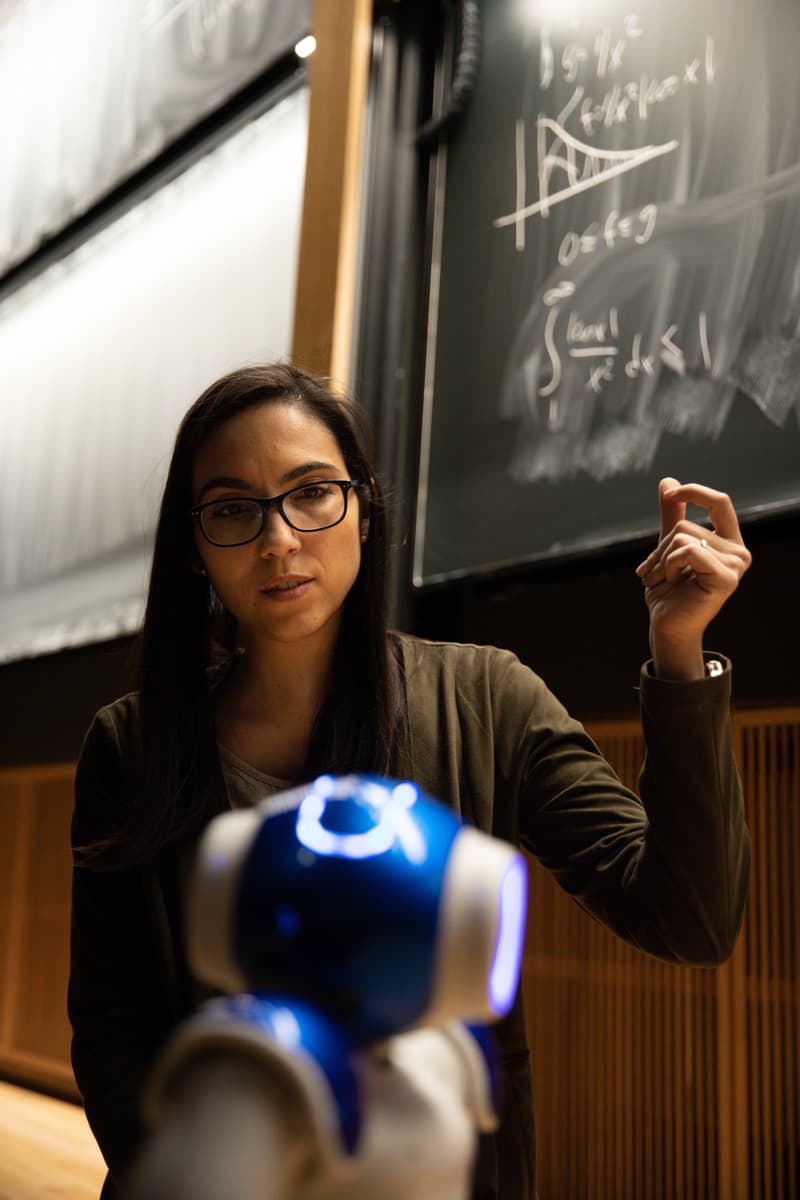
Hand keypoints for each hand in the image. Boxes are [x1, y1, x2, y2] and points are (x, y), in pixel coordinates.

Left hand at [635, 478, 751, 679]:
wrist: (667, 626)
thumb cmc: (669, 591)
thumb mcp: (667, 547)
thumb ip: (672, 515)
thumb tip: (668, 481)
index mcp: (729, 542)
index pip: (720, 502)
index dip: (695, 491)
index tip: (672, 492)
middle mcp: (739, 552)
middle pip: (686, 524)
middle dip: (660, 548)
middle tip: (656, 572)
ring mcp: (736, 565)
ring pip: (682, 537)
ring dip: (662, 560)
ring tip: (665, 581)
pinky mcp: (727, 578)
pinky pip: (688, 551)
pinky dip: (670, 565)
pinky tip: (673, 583)